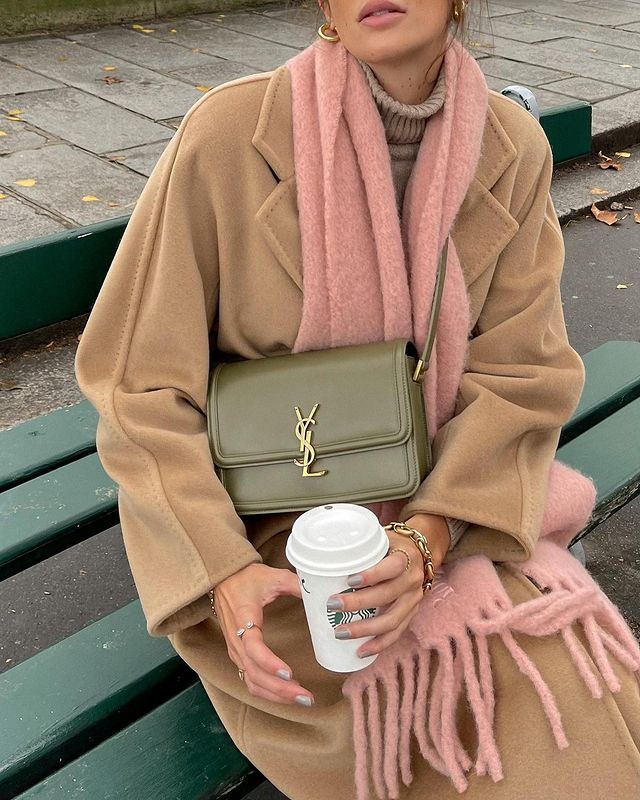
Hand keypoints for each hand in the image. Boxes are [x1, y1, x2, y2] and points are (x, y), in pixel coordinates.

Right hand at [212, 563, 314, 705]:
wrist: (223, 579)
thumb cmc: (247, 578)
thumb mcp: (273, 576)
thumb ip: (295, 584)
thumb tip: (318, 592)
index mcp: (244, 620)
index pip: (253, 648)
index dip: (269, 663)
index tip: (288, 673)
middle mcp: (237, 641)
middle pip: (255, 673)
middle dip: (280, 689)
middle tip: (306, 696)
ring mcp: (236, 651)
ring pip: (252, 681)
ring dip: (275, 695)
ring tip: (301, 699)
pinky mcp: (238, 656)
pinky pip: (250, 680)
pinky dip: (267, 692)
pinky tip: (285, 695)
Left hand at [326, 514, 449, 658]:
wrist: (419, 552)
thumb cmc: (391, 546)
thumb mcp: (378, 539)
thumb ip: (352, 550)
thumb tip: (310, 565)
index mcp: (404, 557)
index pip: (392, 567)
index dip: (372, 575)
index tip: (349, 580)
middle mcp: (412, 579)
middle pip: (387, 595)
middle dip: (359, 603)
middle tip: (332, 605)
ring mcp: (413, 599)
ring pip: (392, 619)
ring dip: (365, 629)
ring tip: (340, 632)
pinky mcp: (412, 613)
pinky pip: (397, 632)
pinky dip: (379, 643)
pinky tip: (362, 651)